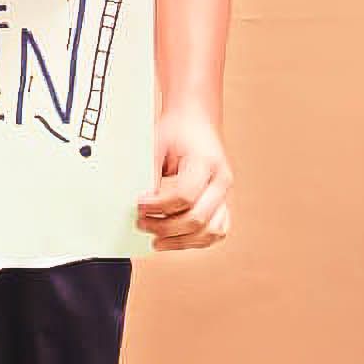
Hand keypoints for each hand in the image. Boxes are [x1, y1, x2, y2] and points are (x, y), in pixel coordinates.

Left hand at [137, 107, 231, 249]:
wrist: (195, 122)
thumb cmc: (175, 132)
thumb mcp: (157, 144)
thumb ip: (150, 174)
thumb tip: (139, 204)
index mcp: (206, 161)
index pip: (184, 196)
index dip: (158, 207)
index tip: (138, 206)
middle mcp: (221, 180)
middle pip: (198, 219)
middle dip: (165, 227)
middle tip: (141, 224)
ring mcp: (225, 193)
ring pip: (211, 231)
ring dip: (181, 241)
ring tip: (156, 240)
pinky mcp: (223, 202)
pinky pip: (217, 231)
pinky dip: (198, 240)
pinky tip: (176, 239)